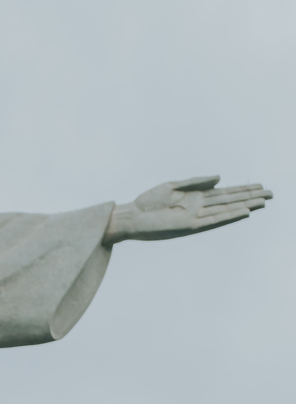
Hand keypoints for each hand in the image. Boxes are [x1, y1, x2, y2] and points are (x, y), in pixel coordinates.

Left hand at [105, 176, 270, 243]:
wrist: (132, 216)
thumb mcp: (173, 185)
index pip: (225, 193)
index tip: (260, 186)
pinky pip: (213, 220)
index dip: (243, 190)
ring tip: (262, 202)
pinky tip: (242, 212)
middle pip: (230, 201)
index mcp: (196, 197)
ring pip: (226, 210)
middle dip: (250, 197)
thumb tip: (220, 178)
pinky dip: (228, 215)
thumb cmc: (149, 202)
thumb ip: (197, 181)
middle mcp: (199, 208)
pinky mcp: (189, 225)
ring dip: (244, 206)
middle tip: (271, 194)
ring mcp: (196, 217)